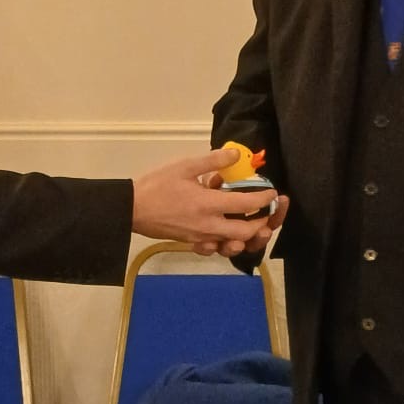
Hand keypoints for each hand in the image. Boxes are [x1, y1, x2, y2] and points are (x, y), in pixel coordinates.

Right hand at [132, 148, 286, 259]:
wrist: (131, 210)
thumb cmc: (157, 185)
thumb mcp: (184, 166)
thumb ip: (212, 161)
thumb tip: (236, 154)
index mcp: (208, 204)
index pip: (245, 205)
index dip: (263, 199)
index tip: (272, 193)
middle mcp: (208, 225)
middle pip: (245, 233)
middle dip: (261, 225)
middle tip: (266, 213)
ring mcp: (200, 237)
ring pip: (232, 244)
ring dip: (246, 237)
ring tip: (252, 224)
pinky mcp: (192, 243)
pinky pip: (215, 248)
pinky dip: (225, 243)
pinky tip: (226, 233)